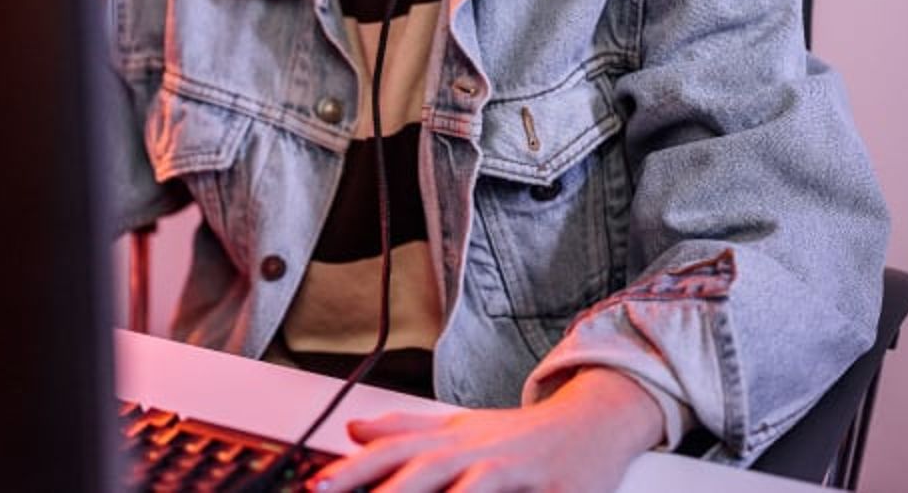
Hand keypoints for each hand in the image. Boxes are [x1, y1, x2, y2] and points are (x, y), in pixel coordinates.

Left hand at [307, 367, 664, 492]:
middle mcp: (475, 451)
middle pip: (421, 467)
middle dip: (378, 486)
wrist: (592, 421)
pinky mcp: (552, 489)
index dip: (352, 470)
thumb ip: (407, 430)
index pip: (393, 452)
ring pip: (470, 488)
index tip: (314, 486)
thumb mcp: (460, 429)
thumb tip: (353, 430)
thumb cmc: (520, 436)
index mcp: (450, 440)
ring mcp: (513, 469)